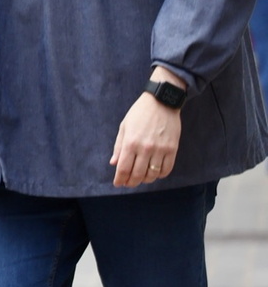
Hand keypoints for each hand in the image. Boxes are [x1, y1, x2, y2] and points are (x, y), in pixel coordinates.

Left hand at [111, 69, 183, 187]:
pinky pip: (167, 169)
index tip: (118, 184)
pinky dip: (160, 175)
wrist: (161, 103)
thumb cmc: (139, 113)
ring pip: (153, 174)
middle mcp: (145, 148)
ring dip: (145, 180)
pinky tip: (155, 173)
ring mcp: (160, 150)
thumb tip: (114, 163)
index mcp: (131, 142)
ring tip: (140, 179)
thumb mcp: (124, 127)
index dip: (120, 179)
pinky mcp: (172, 150)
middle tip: (128, 184)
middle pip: (138, 174)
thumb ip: (119, 146)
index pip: (124, 168)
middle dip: (131, 182)